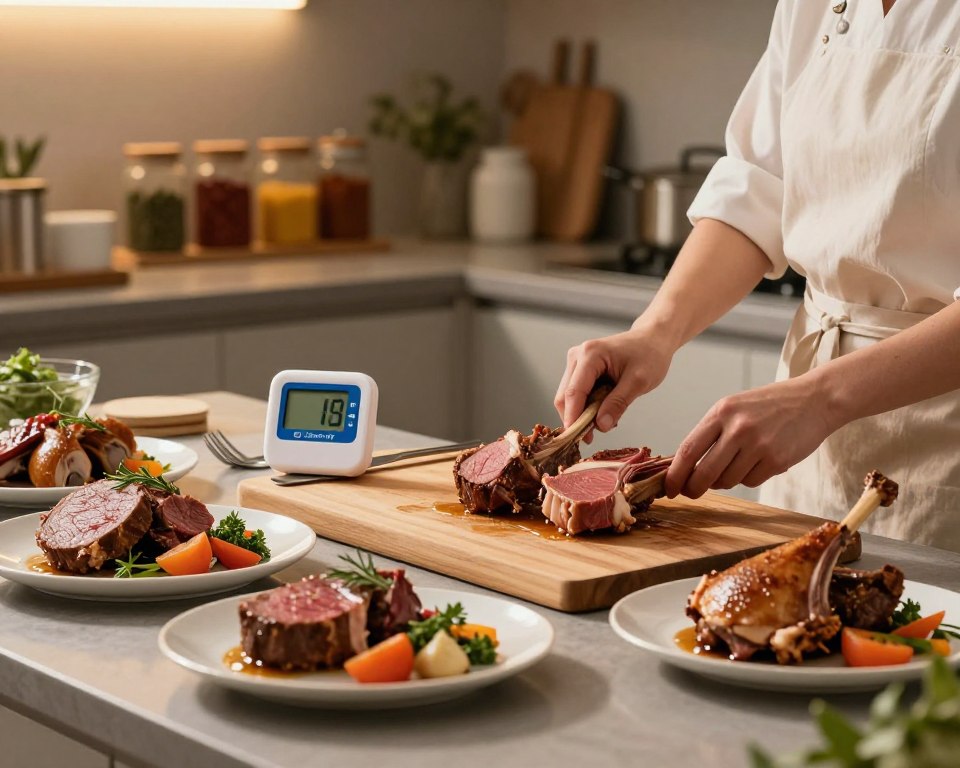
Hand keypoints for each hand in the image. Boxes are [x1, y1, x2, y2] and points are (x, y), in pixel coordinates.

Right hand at [554, 325, 673, 435]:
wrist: (652, 340)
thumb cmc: (649, 355)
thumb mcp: (639, 382)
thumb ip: (618, 403)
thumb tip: (600, 425)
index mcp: (590, 354)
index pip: (574, 392)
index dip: (573, 417)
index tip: (578, 438)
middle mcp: (577, 356)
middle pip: (565, 395)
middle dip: (576, 418)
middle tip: (591, 437)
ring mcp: (576, 361)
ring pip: (568, 396)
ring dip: (581, 413)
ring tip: (604, 421)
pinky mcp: (580, 368)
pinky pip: (576, 393)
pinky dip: (586, 406)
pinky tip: (602, 411)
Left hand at [664, 376, 833, 497]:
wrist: (814, 400)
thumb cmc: (769, 406)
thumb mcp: (734, 408)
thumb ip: (711, 433)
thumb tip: (686, 467)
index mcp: (721, 412)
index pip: (688, 449)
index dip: (674, 474)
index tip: (669, 487)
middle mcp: (737, 428)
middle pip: (703, 473)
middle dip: (693, 488)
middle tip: (691, 493)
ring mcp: (758, 445)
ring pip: (727, 481)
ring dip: (725, 481)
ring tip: (737, 464)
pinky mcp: (776, 460)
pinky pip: (750, 482)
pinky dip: (749, 477)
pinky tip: (759, 461)